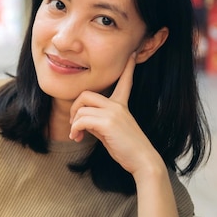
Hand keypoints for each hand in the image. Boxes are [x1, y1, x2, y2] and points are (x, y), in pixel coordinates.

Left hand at [69, 53, 160, 175]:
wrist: (143, 160)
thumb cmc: (127, 149)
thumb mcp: (111, 131)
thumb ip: (99, 121)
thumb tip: (82, 122)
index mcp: (121, 105)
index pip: (125, 82)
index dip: (128, 68)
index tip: (133, 55)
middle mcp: (117, 105)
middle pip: (86, 94)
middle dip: (75, 107)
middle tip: (74, 122)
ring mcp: (113, 113)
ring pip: (81, 109)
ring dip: (74, 123)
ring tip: (77, 135)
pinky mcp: (108, 123)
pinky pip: (81, 120)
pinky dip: (75, 129)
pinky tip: (77, 137)